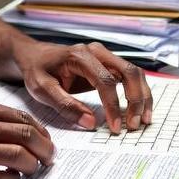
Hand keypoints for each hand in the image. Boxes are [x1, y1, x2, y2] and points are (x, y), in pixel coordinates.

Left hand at [16, 41, 152, 133]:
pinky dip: (138, 92)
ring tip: (143, 119)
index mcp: (80, 55)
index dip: (113, 106)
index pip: (105, 81)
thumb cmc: (37, 70)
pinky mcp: (108, 64)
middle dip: (136, 99)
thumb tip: (90, 123)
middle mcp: (97, 51)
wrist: (35, 56)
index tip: (115, 127)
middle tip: (135, 124)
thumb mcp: (42, 90)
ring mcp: (104, 55)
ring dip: (142, 95)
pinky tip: (139, 110)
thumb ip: (65, 105)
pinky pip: (129, 75)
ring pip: (134, 72)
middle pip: (128, 71)